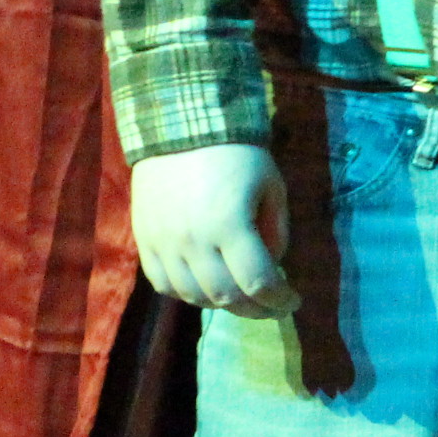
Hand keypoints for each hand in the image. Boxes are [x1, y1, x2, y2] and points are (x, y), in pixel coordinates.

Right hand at [130, 142, 297, 315]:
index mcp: (229, 225)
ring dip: (221, 304)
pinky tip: (205, 289)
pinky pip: (163, 284)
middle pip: (225, 297)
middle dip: (255, 309)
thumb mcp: (272, 186)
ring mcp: (163, 244)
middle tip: (271, 305)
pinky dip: (186, 294)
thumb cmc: (236, 153)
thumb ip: (276, 230)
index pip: (257, 282)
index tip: (293, 301)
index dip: (279, 299)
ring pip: (192, 296)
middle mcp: (193, 241)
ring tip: (240, 296)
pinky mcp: (144, 241)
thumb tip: (273, 266)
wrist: (181, 127)